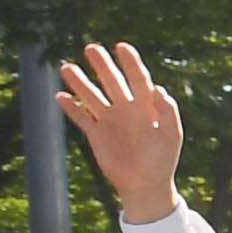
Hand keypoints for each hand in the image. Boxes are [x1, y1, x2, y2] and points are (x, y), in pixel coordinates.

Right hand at [55, 44, 185, 223]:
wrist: (146, 185)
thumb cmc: (163, 160)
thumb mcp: (171, 136)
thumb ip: (167, 112)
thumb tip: (159, 89)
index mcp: (146, 106)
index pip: (138, 78)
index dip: (130, 62)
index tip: (122, 47)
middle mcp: (126, 108)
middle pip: (112, 81)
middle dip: (102, 65)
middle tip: (91, 48)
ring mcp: (110, 120)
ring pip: (92, 95)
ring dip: (80, 82)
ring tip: (67, 67)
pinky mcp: (96, 135)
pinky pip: (81, 117)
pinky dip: (71, 108)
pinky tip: (60, 96)